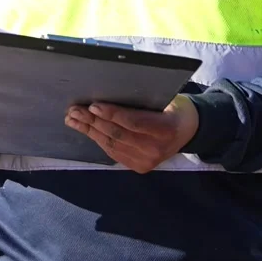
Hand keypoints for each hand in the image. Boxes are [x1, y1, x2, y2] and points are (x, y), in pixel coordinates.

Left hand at [64, 95, 198, 173]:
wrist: (188, 130)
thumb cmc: (173, 107)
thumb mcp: (165, 99)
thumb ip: (141, 101)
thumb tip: (109, 94)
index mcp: (165, 128)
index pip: (133, 122)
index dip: (111, 114)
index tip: (93, 105)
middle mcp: (156, 148)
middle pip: (118, 134)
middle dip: (93, 121)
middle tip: (74, 110)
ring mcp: (147, 161)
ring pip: (112, 145)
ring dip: (90, 131)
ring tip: (73, 119)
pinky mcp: (140, 167)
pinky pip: (114, 152)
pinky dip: (99, 140)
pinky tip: (87, 130)